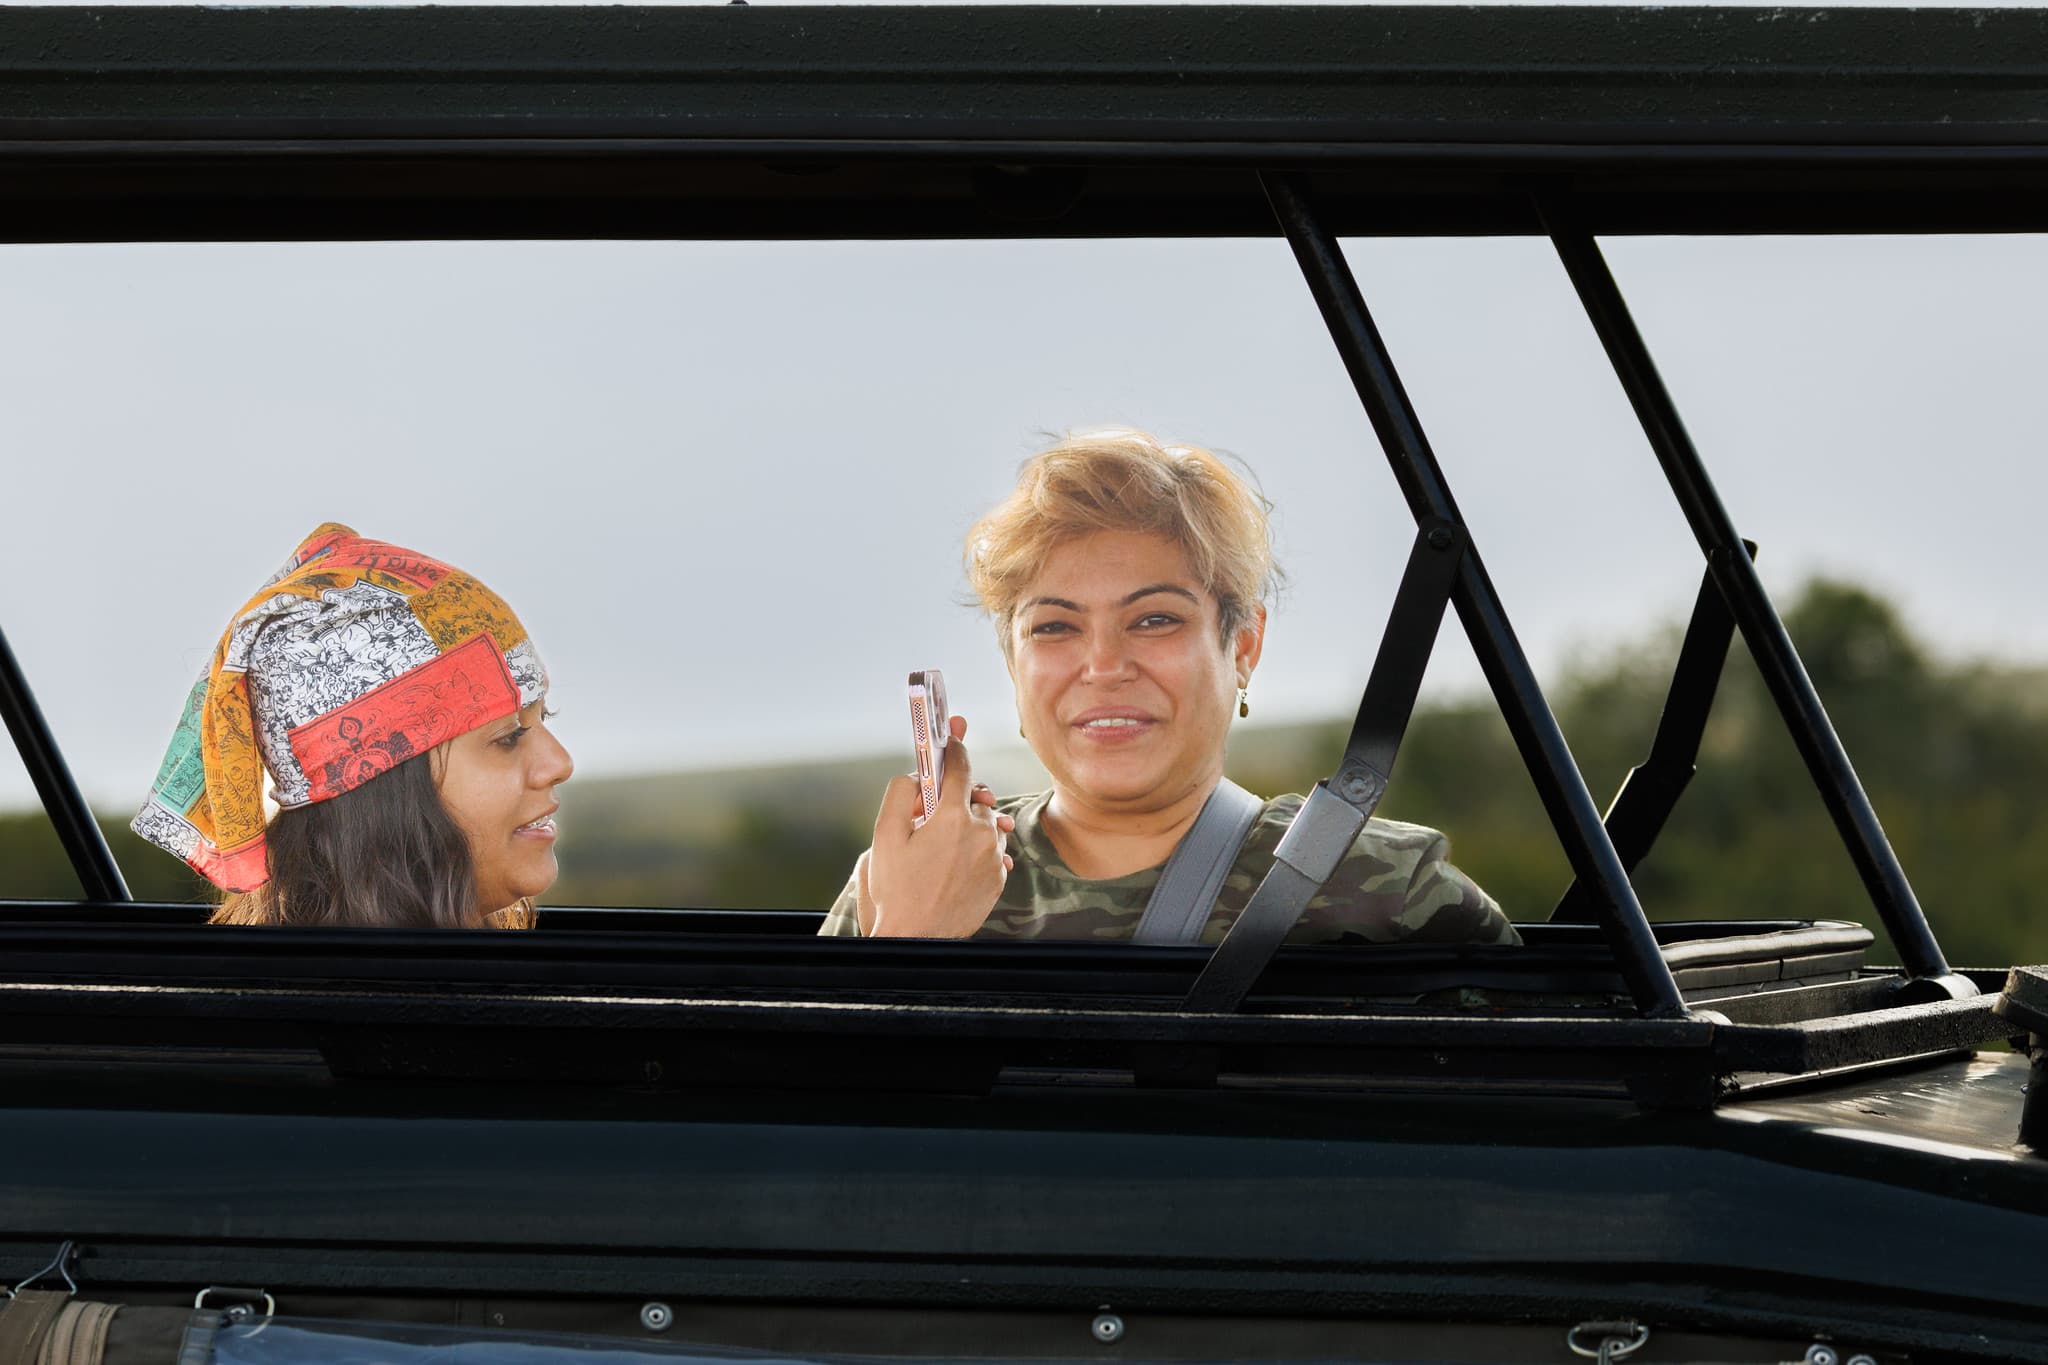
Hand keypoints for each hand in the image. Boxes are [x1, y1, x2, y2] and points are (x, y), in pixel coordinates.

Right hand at [859, 716, 1015, 937]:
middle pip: (974, 797)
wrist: (916, 939)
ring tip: (943, 846)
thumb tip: (917, 777)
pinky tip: (957, 862)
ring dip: (969, 826)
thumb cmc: (896, 890)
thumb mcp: (884, 837)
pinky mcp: (998, 880)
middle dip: (957, 797)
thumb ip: (900, 795)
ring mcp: (993, 858)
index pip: (959, 766)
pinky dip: (979, 850)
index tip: (953, 732)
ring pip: (987, 825)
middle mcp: (980, 833)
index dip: (954, 745)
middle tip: (934, 813)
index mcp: (952, 817)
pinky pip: (993, 852)